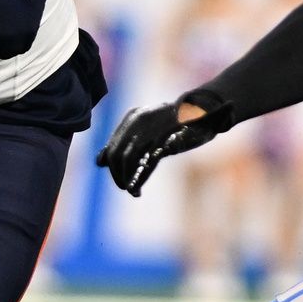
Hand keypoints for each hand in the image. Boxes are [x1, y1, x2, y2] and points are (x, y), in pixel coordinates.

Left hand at [95, 101, 219, 195]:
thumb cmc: (174, 122)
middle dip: (117, 174)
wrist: (203, 112)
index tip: (119, 177)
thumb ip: (124, 141)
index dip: (111, 165)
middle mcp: (138, 122)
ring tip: (131, 189)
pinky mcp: (166, 141)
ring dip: (126, 178)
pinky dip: (139, 178)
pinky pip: (147, 163)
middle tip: (124, 186)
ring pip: (128, 158)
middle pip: (117, 153)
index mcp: (133, 117)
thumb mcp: (146, 127)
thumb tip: (99, 161)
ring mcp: (151, 131)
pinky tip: (137, 188)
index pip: (113, 146)